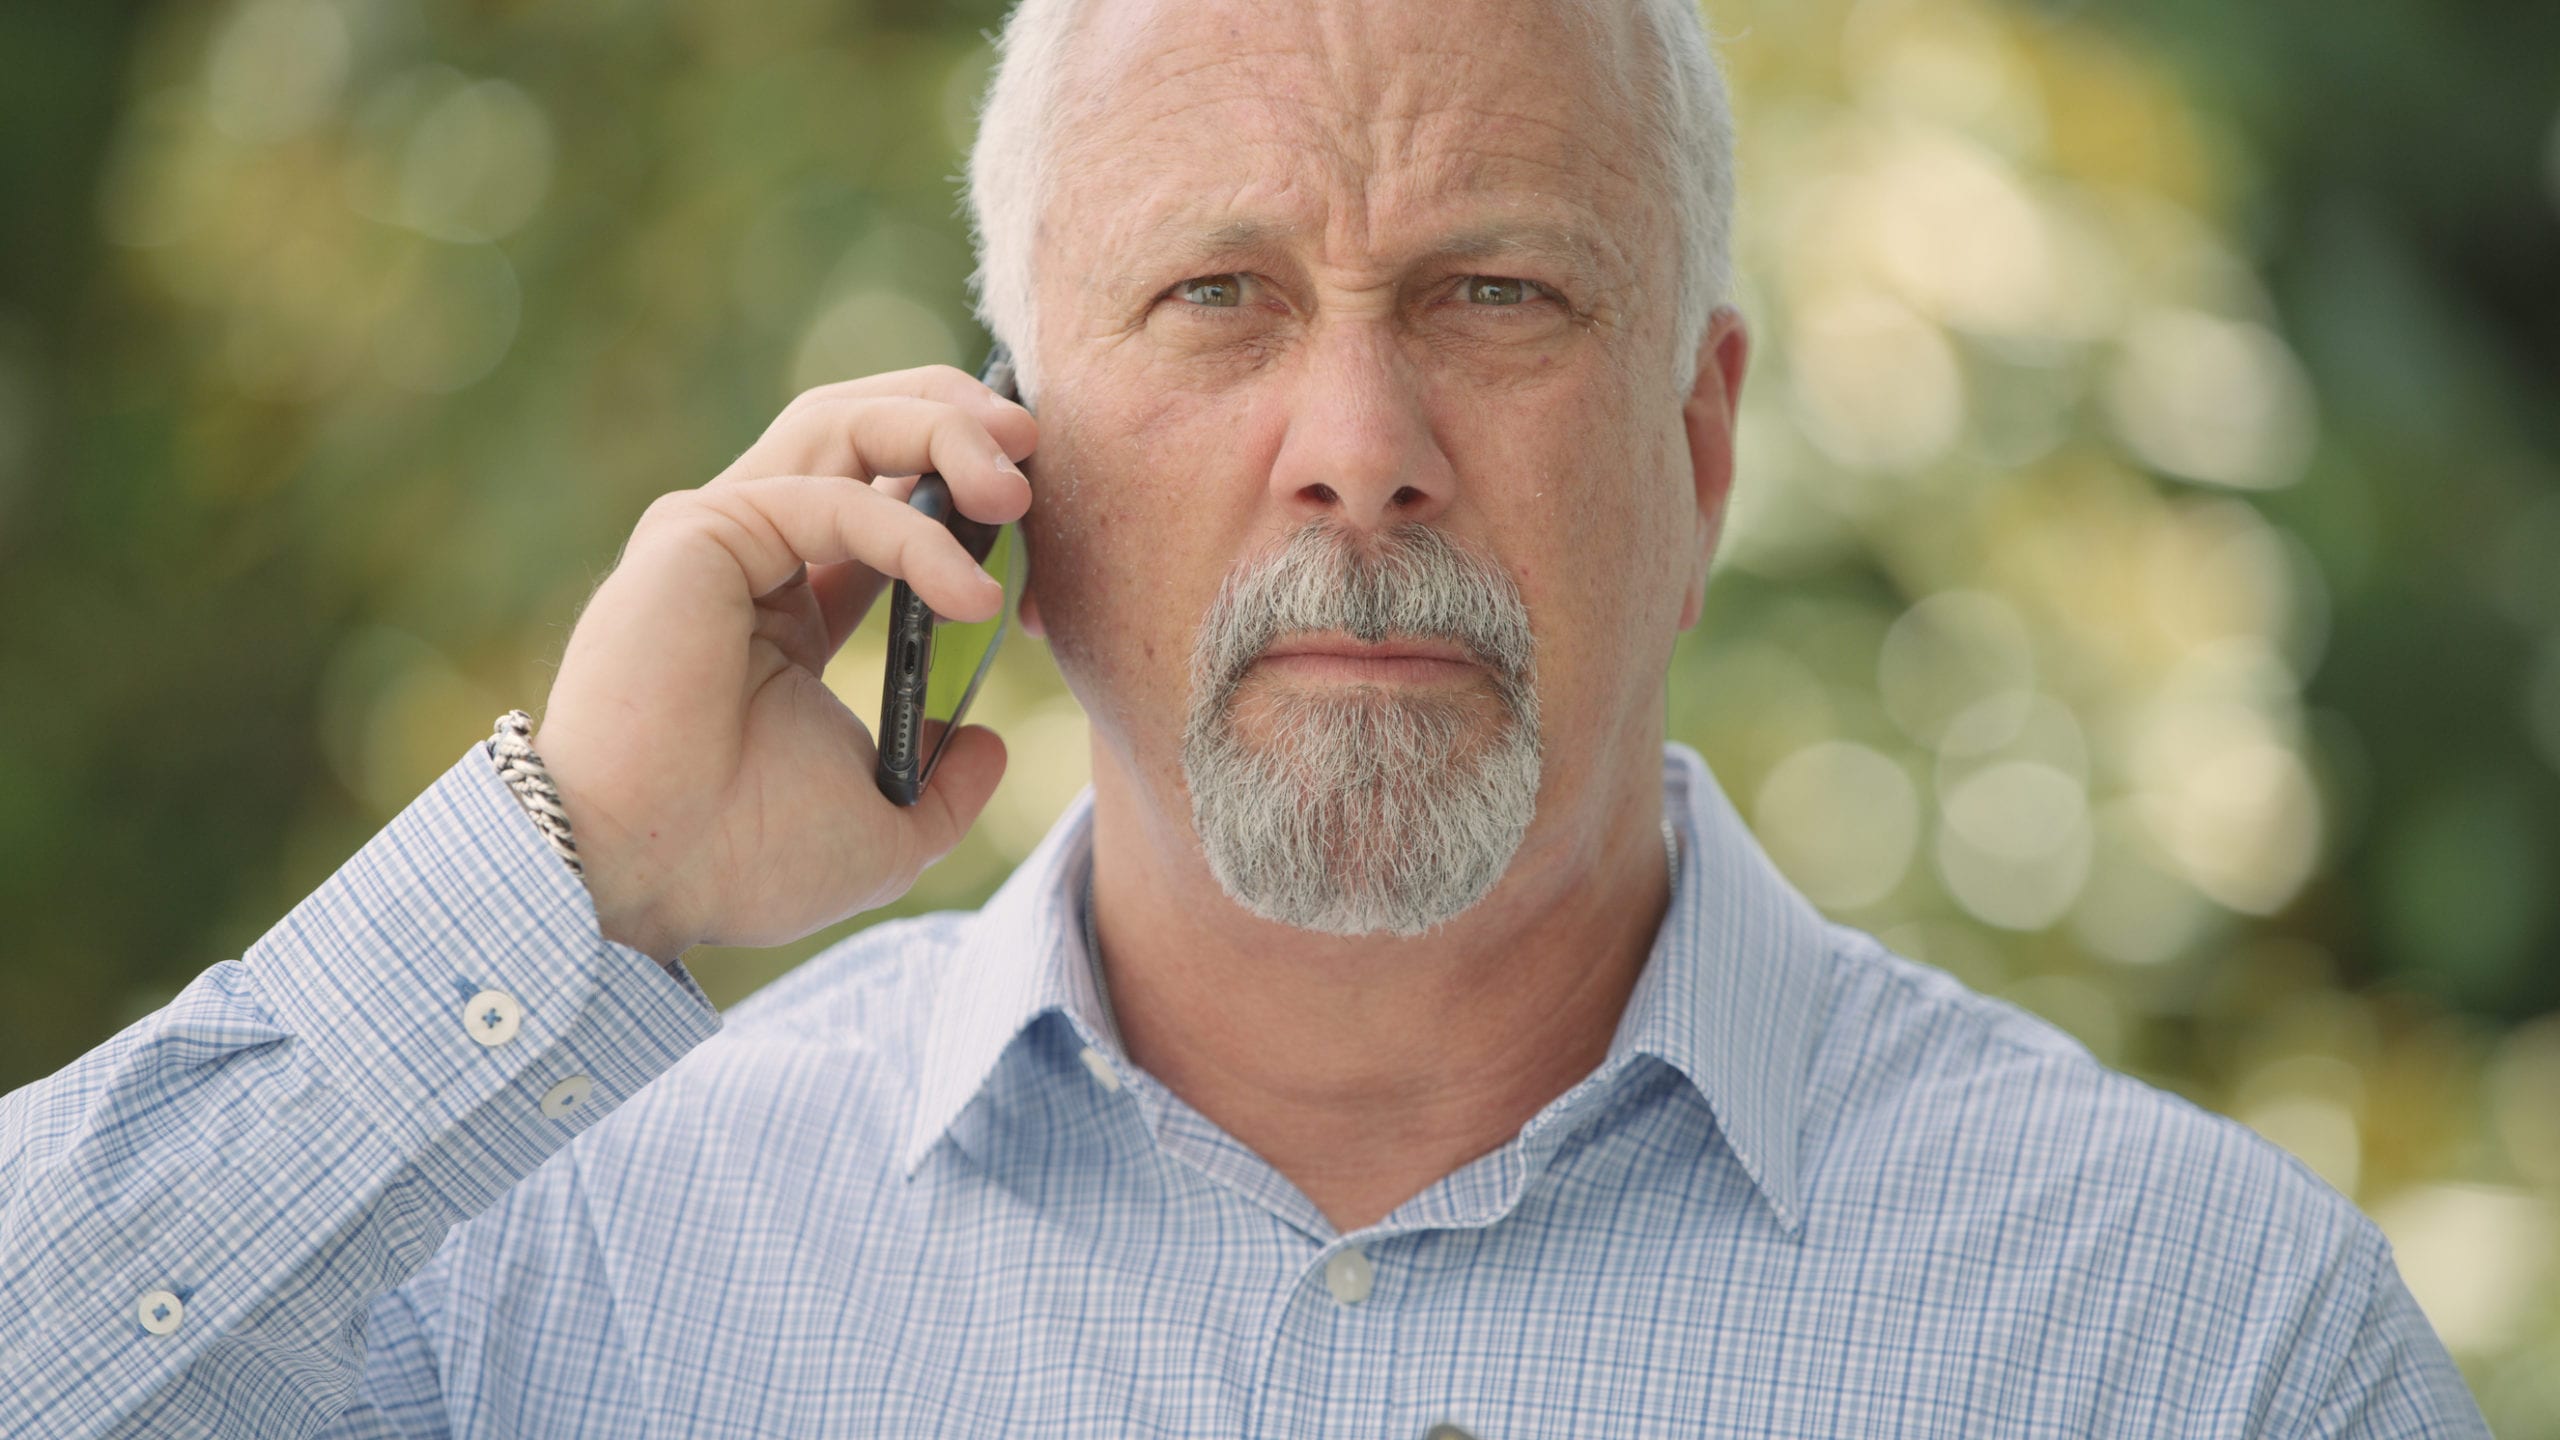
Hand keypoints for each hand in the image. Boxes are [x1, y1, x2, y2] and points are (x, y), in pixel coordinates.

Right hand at [531, 365, 1036, 964]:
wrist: (645, 884)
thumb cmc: (743, 861)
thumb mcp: (888, 827)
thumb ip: (944, 786)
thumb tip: (988, 746)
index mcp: (790, 607)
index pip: (887, 497)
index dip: (970, 496)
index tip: (1039, 536)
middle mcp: (752, 553)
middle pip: (864, 427)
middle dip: (958, 417)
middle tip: (1038, 448)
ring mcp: (723, 533)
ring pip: (843, 424)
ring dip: (943, 430)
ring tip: (1019, 486)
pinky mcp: (699, 533)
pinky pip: (833, 501)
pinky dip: (915, 535)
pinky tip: (973, 596)